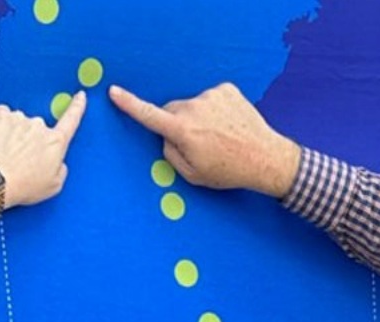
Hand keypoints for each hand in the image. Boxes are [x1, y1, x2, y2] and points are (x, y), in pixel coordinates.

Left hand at [0, 90, 87, 208]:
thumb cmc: (24, 186)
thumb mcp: (54, 185)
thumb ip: (60, 169)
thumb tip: (57, 161)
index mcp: (56, 142)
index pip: (71, 120)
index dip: (77, 107)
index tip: (80, 96)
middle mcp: (40, 126)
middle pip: (38, 127)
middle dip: (30, 139)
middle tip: (20, 159)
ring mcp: (20, 119)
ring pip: (19, 122)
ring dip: (13, 133)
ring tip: (6, 154)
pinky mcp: (1, 116)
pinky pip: (2, 115)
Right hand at [109, 83, 301, 197]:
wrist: (266, 158)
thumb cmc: (229, 170)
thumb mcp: (192, 174)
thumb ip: (171, 154)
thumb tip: (166, 136)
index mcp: (183, 131)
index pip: (149, 115)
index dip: (129, 104)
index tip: (113, 92)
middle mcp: (195, 108)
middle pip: (172, 111)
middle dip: (177, 124)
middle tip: (198, 144)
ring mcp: (212, 96)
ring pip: (192, 105)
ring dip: (199, 117)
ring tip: (219, 135)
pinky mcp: (227, 89)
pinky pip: (210, 98)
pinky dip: (215, 109)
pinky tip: (228, 124)